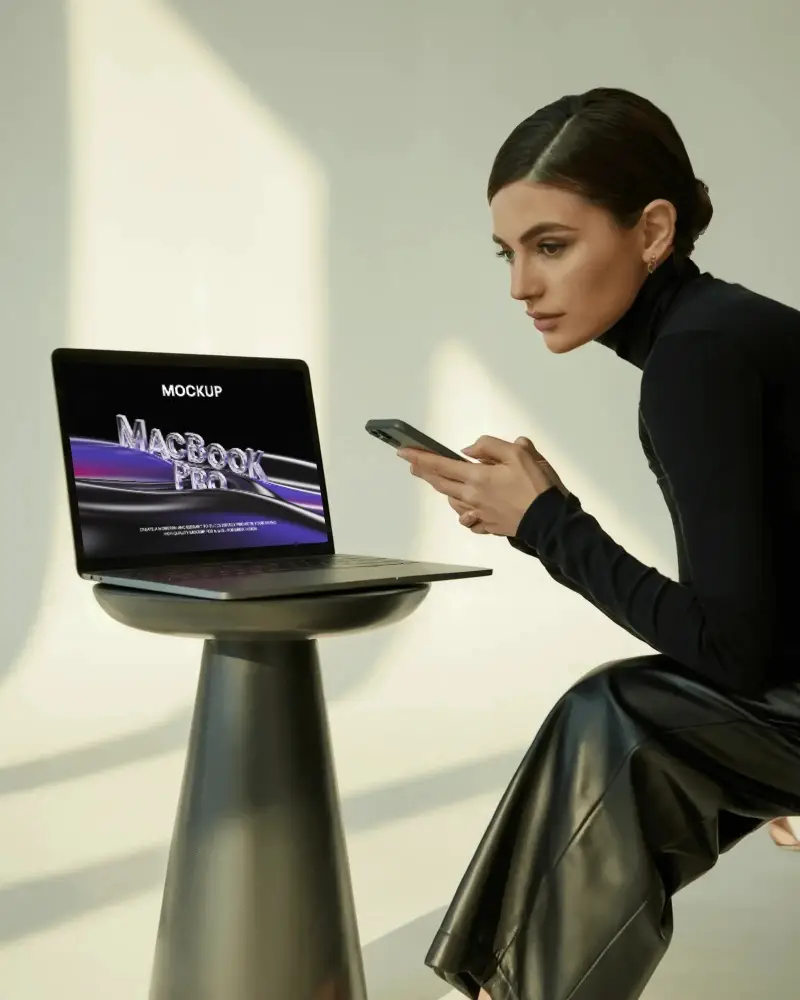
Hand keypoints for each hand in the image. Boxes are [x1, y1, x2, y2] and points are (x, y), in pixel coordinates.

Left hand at [398, 435, 565, 536]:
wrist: (548, 520)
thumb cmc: (536, 486)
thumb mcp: (519, 454)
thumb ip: (490, 447)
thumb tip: (468, 451)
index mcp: (477, 477)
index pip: (440, 465)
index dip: (420, 457)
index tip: (404, 452)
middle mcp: (472, 497)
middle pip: (440, 484)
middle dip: (425, 472)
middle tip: (414, 464)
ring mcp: (478, 513)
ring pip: (452, 501)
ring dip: (444, 490)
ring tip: (442, 481)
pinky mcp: (488, 525)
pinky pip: (467, 518)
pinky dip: (462, 510)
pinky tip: (465, 506)